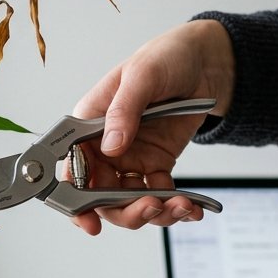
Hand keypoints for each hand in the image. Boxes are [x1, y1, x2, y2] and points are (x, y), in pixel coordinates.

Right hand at [71, 19, 234, 235]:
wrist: (204, 61)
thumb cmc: (165, 57)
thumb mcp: (142, 76)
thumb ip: (123, 111)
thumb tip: (110, 146)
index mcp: (89, 124)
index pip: (72, 168)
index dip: (76, 198)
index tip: (90, 219)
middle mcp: (104, 148)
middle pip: (100, 195)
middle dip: (123, 210)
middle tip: (150, 208)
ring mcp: (130, 159)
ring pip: (129, 201)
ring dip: (153, 212)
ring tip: (180, 206)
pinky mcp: (156, 165)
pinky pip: (159, 195)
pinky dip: (174, 206)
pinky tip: (191, 207)